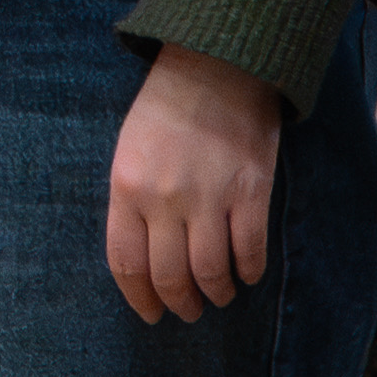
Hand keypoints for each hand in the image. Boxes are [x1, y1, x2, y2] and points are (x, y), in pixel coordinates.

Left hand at [108, 42, 283, 324]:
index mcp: (126, 187)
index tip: (151, 313)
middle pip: (169, 276)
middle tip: (188, 311)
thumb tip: (143, 259)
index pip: (126, 263)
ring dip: (216, 293)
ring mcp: (209, 196)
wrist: (217, 62)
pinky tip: (247, 274)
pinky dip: (249, 271)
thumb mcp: (130, 150)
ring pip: (210, 272)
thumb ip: (132, 202)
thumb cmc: (167, 107)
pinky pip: (250, 250)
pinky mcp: (250, 191)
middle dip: (179, 303)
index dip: (139, 297)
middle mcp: (164, 197)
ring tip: (219, 296)